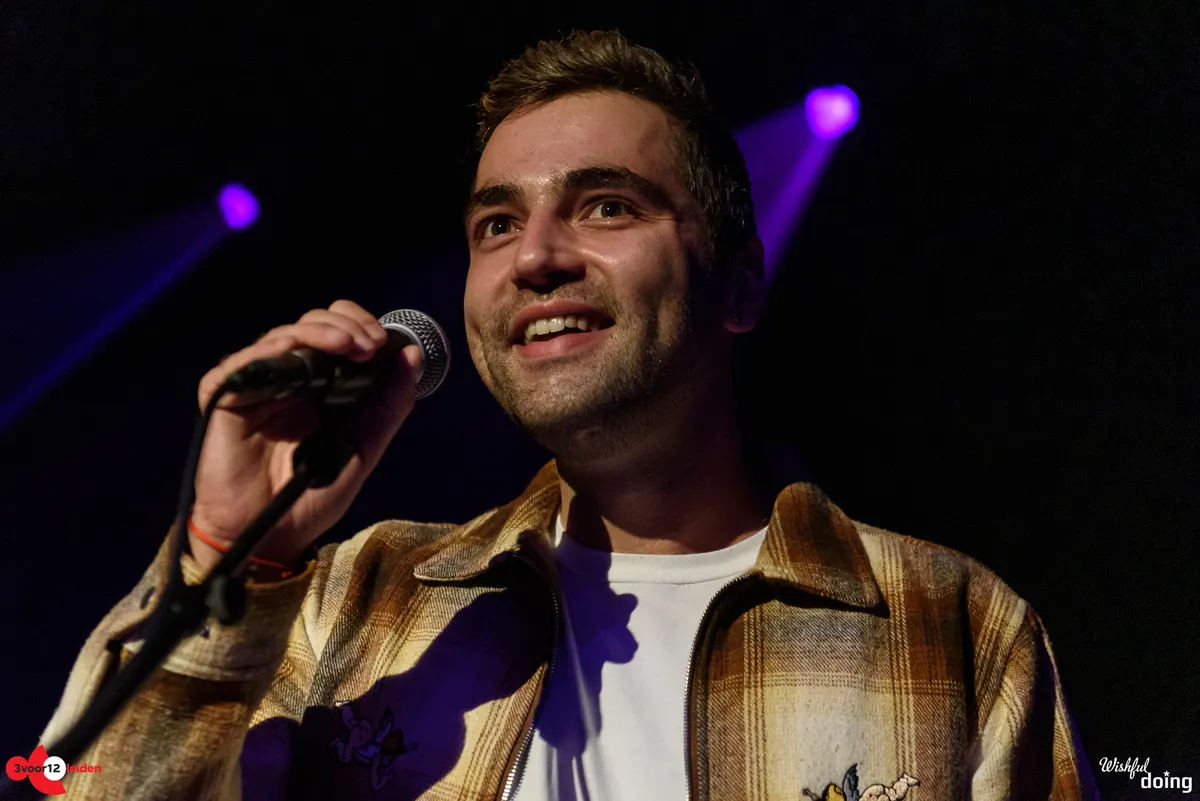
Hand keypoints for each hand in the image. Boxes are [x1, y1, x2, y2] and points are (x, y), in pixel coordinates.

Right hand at [187, 300, 420, 570]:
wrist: (272, 537)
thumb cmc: (313, 496)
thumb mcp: (363, 447)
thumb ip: (388, 405)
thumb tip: (410, 356)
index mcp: (320, 386)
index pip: (336, 333)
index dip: (359, 325)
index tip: (383, 341)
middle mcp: (287, 379)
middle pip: (310, 325)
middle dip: (344, 324)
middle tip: (369, 343)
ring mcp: (256, 387)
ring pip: (281, 337)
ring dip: (316, 332)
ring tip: (347, 344)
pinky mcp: (224, 400)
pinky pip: (239, 366)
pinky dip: (267, 352)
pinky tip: (294, 351)